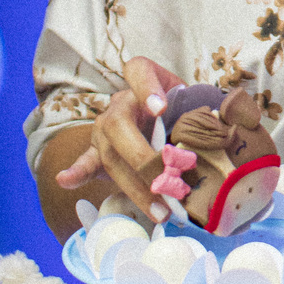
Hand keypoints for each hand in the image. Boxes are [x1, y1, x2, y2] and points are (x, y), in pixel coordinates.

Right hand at [55, 57, 186, 224]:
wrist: (164, 115)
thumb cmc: (183, 106)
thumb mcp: (193, 96)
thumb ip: (199, 107)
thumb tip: (218, 120)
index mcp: (143, 79)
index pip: (139, 72)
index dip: (147, 88)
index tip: (160, 108)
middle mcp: (120, 103)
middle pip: (119, 125)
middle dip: (142, 158)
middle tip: (167, 182)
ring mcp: (104, 129)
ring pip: (110, 154)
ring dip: (134, 186)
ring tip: (160, 211)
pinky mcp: (97, 152)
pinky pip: (86, 161)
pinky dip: (77, 172)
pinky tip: (65, 180)